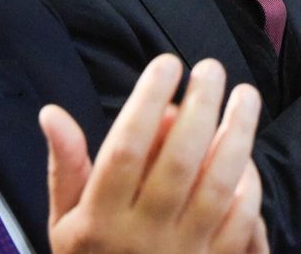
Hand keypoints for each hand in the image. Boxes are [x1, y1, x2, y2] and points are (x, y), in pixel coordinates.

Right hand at [44, 56, 267, 253]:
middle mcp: (143, 236)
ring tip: (245, 95)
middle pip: (180, 161)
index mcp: (100, 220)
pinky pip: (242, 222)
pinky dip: (249, 186)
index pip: (126, 149)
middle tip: (210, 67)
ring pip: (219, 186)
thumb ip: (64, 168)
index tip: (165, 64)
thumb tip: (52, 113)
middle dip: (200, 106)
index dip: (147, 101)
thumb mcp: (63, 224)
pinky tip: (248, 156)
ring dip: (237, 135)